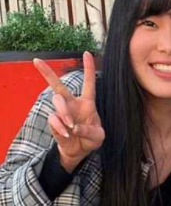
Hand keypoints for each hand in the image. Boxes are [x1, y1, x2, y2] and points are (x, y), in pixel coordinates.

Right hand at [34, 51, 104, 172]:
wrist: (79, 152)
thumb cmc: (91, 140)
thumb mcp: (98, 136)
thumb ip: (89, 131)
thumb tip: (74, 126)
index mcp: (87, 103)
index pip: (88, 83)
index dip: (88, 68)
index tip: (87, 53)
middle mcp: (72, 104)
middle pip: (58, 85)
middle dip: (47, 72)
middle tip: (36, 61)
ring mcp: (61, 112)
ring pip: (56, 101)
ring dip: (64, 112)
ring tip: (71, 125)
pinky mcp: (54, 122)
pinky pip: (53, 119)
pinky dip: (60, 126)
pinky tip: (67, 133)